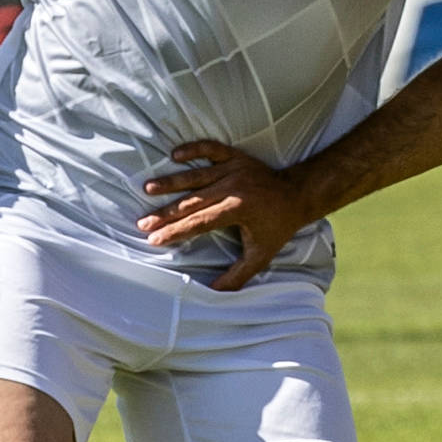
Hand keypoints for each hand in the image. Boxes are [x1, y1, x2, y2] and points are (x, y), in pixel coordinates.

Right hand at [137, 140, 313, 292]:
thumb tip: (214, 293)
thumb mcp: (261, 254)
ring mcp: (235, 168)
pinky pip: (212, 148)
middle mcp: (234, 186)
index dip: (176, 232)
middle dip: (165, 213)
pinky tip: (175, 153)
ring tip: (147, 188)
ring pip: (196, 174)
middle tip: (142, 223)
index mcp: (239, 208)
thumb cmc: (278, 226)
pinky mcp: (237, 156)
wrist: (299, 194)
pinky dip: (194, 148)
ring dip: (171, 182)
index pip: (199, 222)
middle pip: (192, 201)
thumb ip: (238, 275)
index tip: (154, 240)